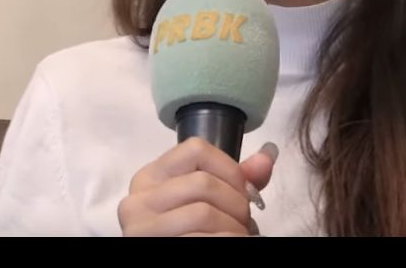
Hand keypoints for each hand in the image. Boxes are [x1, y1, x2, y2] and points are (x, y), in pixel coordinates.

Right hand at [118, 138, 277, 235]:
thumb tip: (268, 156)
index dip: (229, 168)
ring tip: (236, 235)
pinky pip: (202, 238)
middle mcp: (138, 200)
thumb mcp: (204, 202)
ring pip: (203, 213)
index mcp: (150, 178)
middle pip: (203, 183)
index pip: (195, 149)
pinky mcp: (149, 246)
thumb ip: (232, 181)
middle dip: (236, 204)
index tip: (242, 191)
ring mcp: (140, 227)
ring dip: (233, 228)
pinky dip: (226, 240)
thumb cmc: (187, 233)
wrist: (165, 260)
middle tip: (243, 223)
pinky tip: (229, 243)